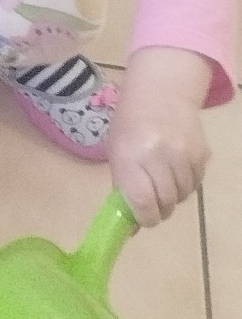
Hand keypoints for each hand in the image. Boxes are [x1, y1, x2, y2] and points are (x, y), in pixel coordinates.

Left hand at [108, 46, 213, 225]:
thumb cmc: (130, 124)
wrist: (162, 92)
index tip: (144, 221)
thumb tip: (131, 225)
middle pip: (166, 201)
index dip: (145, 218)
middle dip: (160, 210)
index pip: (142, 200)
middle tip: (154, 206)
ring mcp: (183, 153)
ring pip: (183, 195)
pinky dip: (187, 185)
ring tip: (164, 184)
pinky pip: (197, 183)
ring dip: (174, 197)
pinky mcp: (202, 152)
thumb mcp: (117, 151)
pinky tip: (177, 171)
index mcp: (129, 155)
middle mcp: (157, 155)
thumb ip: (123, 185)